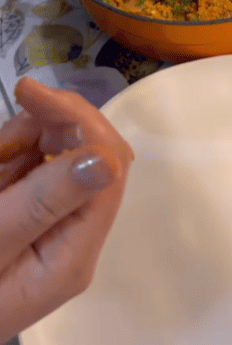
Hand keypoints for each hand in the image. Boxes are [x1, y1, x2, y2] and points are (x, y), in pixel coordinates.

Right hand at [0, 77, 133, 344]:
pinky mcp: (28, 219)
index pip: (107, 168)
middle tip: (13, 107)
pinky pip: (33, 170)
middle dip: (51, 123)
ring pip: (59, 155)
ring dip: (24, 139)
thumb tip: (106, 159)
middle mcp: (74, 239)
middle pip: (89, 155)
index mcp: (74, 252)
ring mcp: (52, 228)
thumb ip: (44, 201)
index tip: (28, 93)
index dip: (78, 119)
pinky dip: (11, 155)